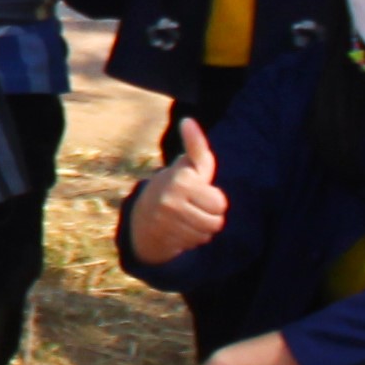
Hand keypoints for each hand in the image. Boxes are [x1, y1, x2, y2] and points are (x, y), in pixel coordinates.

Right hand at [128, 117, 229, 262]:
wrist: (143, 214)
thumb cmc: (175, 185)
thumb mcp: (187, 165)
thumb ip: (195, 146)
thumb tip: (189, 120)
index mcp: (181, 180)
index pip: (220, 203)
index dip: (214, 199)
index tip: (199, 192)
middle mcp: (171, 200)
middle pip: (216, 221)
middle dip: (210, 216)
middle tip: (194, 207)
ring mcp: (166, 221)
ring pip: (207, 234)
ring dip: (201, 228)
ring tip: (187, 217)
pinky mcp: (164, 238)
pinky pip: (195, 244)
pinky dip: (191, 239)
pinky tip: (180, 229)